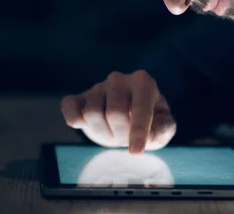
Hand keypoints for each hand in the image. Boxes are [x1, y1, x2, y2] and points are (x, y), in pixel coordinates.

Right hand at [61, 70, 176, 153]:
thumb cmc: (149, 120)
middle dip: (121, 135)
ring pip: (92, 114)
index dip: (138, 132)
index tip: (135, 152)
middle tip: (126, 140)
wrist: (128, 115)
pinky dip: (74, 120)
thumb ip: (164, 128)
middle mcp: (119, 80)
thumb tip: (151, 133)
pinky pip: (69, 107)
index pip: (140, 108)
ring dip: (103, 133)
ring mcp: (97, 87)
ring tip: (113, 133)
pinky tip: (85, 125)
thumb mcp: (163, 125)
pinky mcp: (79, 98)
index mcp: (143, 82)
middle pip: (115, 114)